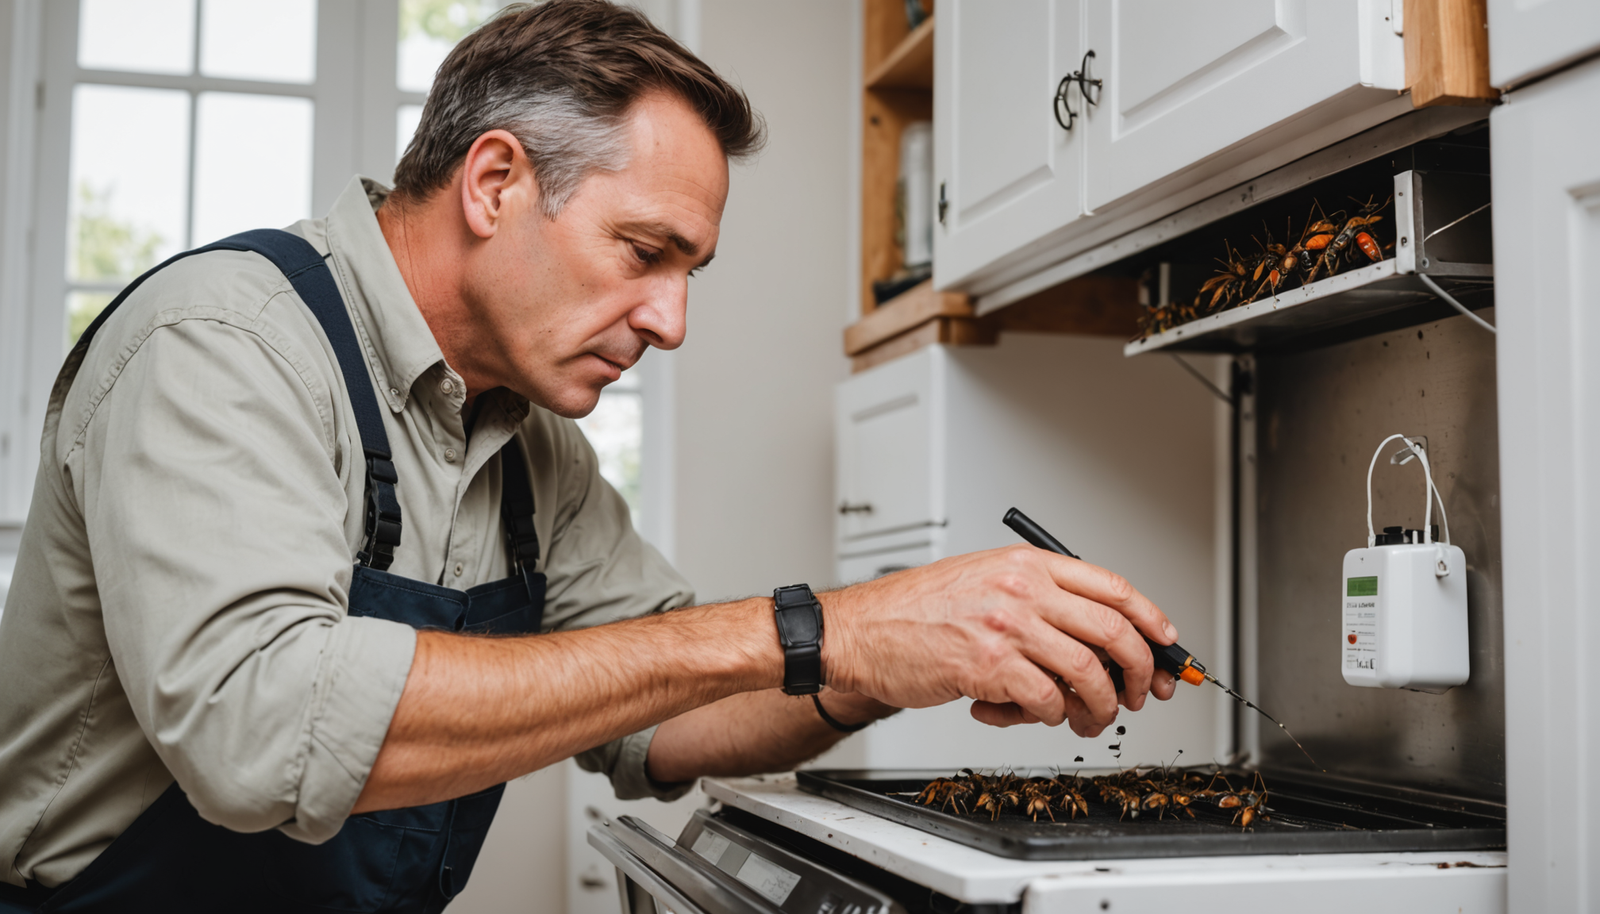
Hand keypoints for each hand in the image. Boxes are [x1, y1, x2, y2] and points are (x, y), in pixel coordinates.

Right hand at [820, 545, 1177, 737]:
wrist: (860, 631)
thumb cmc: (916, 612)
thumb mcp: (984, 582)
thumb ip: (1038, 601)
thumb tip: (1099, 641)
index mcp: (1026, 564)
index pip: (1113, 586)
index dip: (1153, 619)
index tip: (1168, 645)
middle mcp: (1022, 589)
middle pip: (1115, 630)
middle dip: (1142, 673)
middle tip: (1141, 696)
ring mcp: (1007, 626)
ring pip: (1090, 673)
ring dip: (1100, 706)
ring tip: (1087, 718)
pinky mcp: (989, 666)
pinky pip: (1048, 701)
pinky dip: (1050, 716)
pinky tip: (1026, 713)